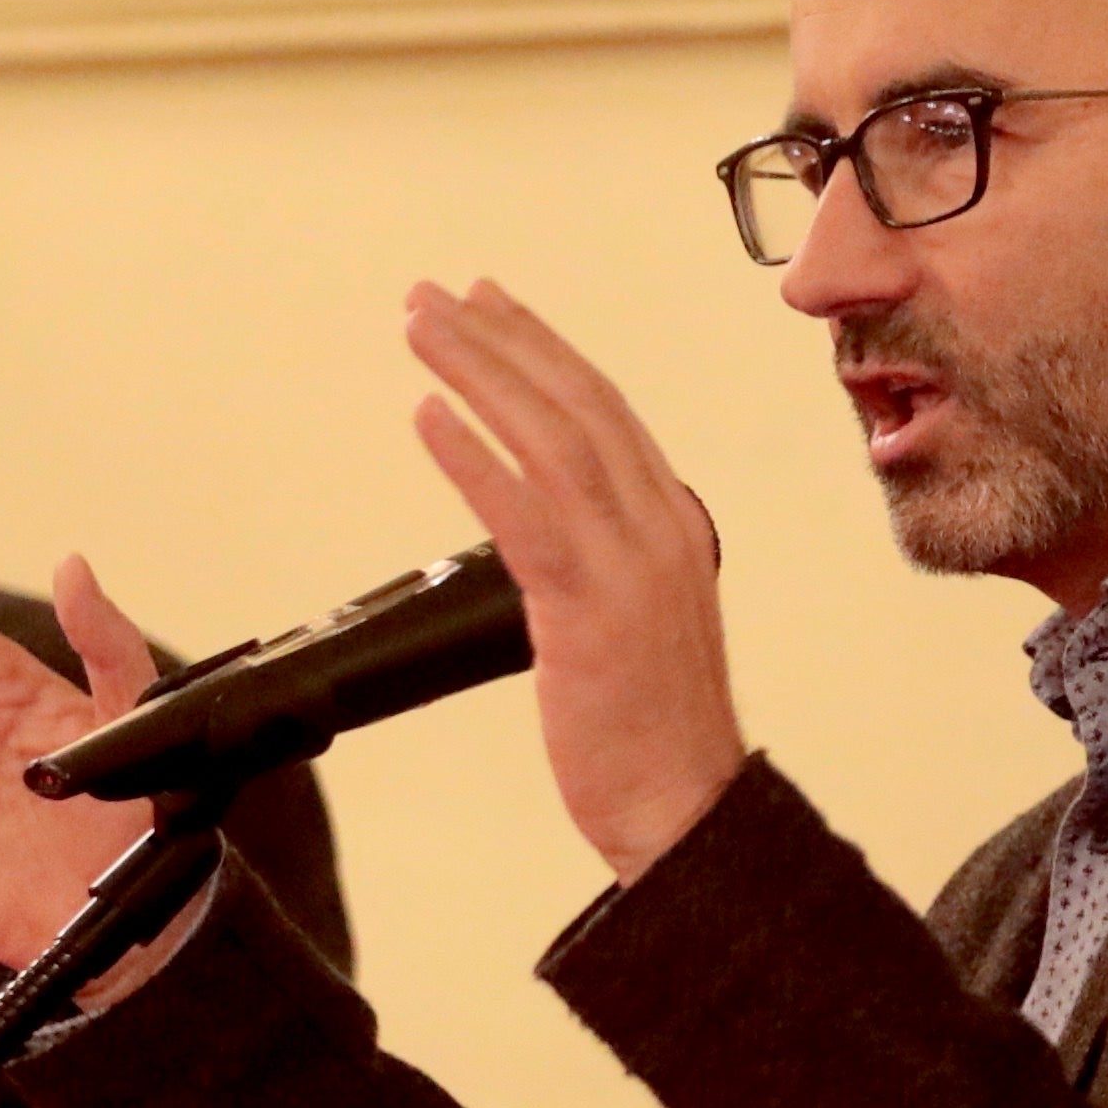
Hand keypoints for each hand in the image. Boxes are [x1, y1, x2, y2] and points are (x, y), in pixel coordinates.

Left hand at [403, 282, 746, 882]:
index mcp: (676, 525)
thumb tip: (545, 531)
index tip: (490, 303)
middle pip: (577, 404)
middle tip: (434, 294)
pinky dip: (475, 459)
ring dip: (480, 373)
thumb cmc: (653, 735)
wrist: (687, 814)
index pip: (607, 410)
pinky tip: (429, 417)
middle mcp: (662, 529)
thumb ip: (606, 563)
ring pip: (552, 440)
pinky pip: (526, 517)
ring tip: (420, 328)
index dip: (544, 349)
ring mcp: (631, 568)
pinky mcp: (589, 613)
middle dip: (502, 339)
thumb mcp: (641, 624)